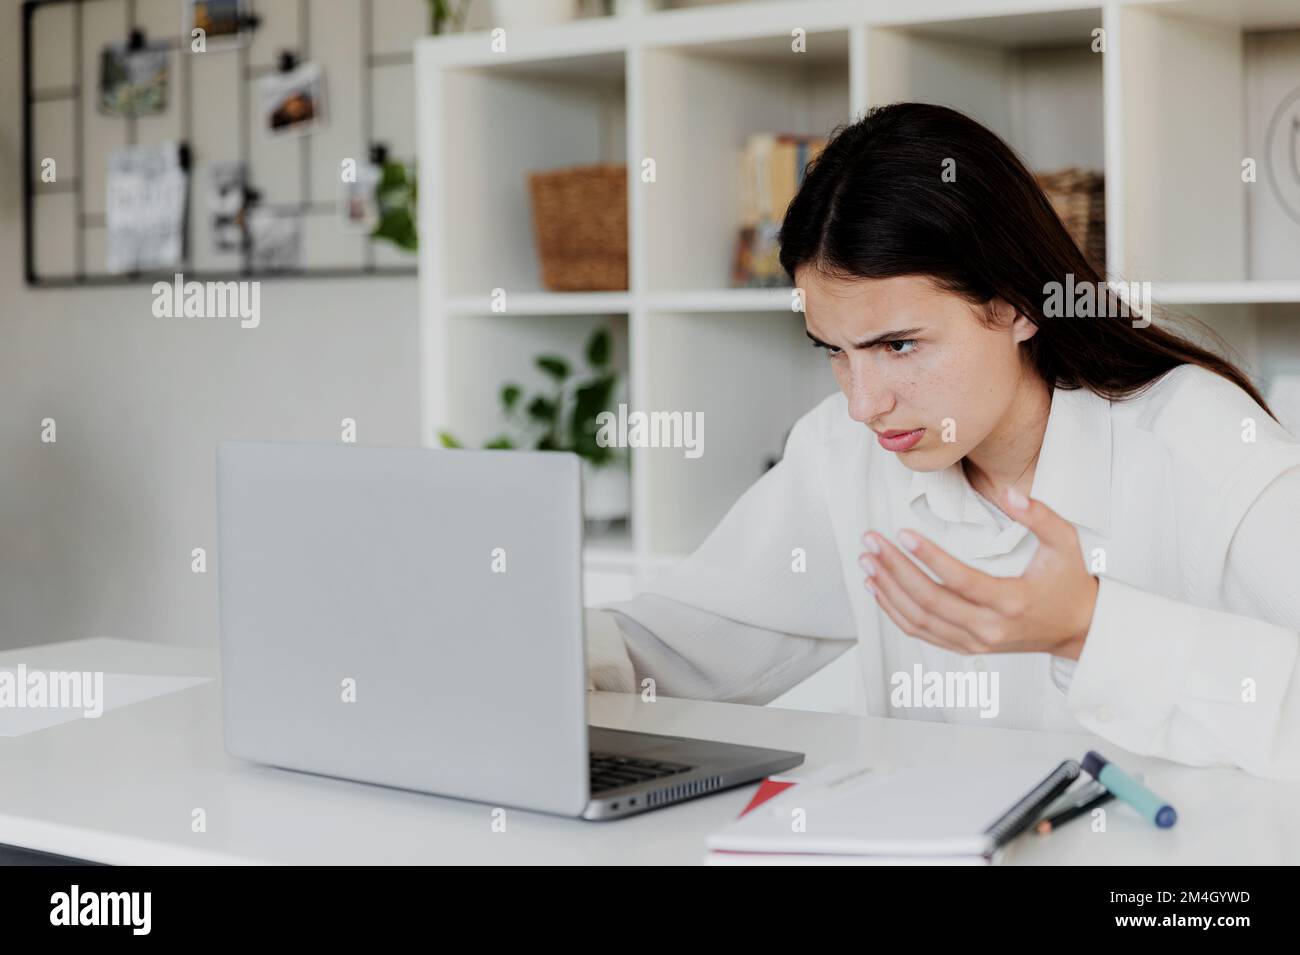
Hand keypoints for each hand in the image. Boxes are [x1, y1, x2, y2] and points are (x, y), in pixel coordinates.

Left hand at [859, 488, 1098, 659]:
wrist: (1077, 629)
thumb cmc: (1068, 582)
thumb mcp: (1065, 542)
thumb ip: (1039, 514)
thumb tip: (1007, 492)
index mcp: (1013, 602)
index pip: (961, 581)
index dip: (930, 558)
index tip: (903, 534)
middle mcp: (990, 628)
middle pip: (931, 602)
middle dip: (895, 570)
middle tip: (872, 542)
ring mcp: (975, 642)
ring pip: (920, 620)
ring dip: (888, 590)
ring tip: (868, 561)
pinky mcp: (965, 648)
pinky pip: (921, 632)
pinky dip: (895, 611)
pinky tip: (878, 587)